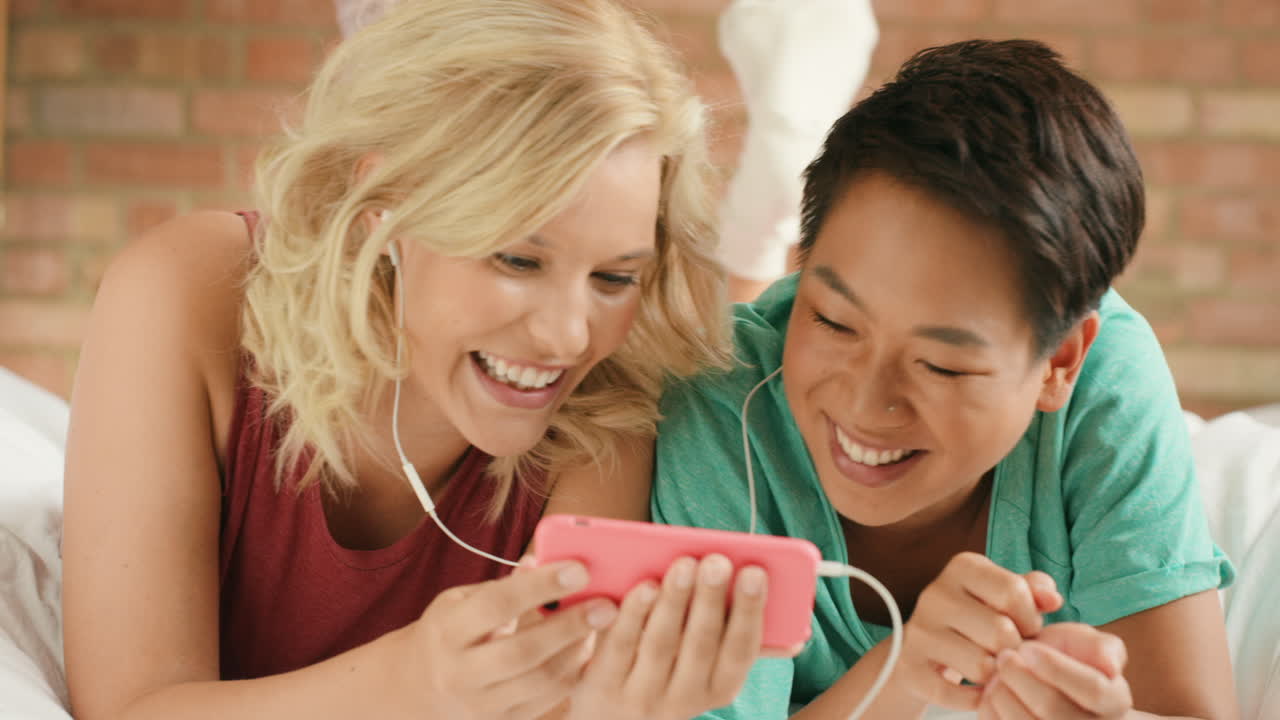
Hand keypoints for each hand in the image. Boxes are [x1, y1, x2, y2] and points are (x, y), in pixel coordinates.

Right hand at [400, 560, 618, 719]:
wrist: (416, 688)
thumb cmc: (447, 633)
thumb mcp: (460, 601)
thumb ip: (503, 585)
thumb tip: (541, 559)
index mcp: (447, 630)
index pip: (497, 605)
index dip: (540, 586)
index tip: (580, 569)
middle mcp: (459, 672)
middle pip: (523, 651)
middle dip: (571, 626)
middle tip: (607, 605)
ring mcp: (478, 704)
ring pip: (540, 681)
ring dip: (578, 652)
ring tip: (599, 627)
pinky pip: (545, 703)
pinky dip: (571, 676)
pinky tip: (585, 652)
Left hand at [567, 554, 772, 719]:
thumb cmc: (665, 674)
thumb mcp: (704, 671)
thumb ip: (735, 645)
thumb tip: (795, 639)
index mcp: (717, 689)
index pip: (741, 652)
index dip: (750, 613)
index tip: (755, 572)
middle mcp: (683, 700)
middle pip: (701, 645)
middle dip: (712, 600)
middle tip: (717, 560)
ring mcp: (641, 697)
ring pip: (663, 644)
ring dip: (676, 601)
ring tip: (684, 563)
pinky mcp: (603, 687)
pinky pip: (621, 646)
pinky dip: (634, 614)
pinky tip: (644, 586)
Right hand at [896, 552, 1062, 709]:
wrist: (923, 647)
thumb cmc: (978, 617)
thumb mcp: (1004, 595)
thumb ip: (1033, 590)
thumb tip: (1053, 599)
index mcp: (962, 567)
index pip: (1013, 591)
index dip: (1030, 618)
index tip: (1024, 627)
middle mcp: (935, 594)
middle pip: (1000, 632)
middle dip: (1014, 650)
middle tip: (1007, 652)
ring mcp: (919, 631)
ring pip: (981, 666)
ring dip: (995, 676)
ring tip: (991, 668)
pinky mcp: (908, 667)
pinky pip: (956, 695)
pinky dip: (974, 699)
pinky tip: (974, 690)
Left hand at [979, 624, 1130, 718]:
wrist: (1052, 688)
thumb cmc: (1069, 662)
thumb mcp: (1088, 643)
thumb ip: (1102, 647)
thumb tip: (1110, 665)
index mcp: (1115, 701)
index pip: (1093, 689)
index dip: (1055, 667)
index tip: (1027, 649)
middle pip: (1052, 708)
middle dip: (1019, 676)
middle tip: (1005, 656)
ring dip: (1002, 693)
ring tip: (997, 674)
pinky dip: (989, 709)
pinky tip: (992, 694)